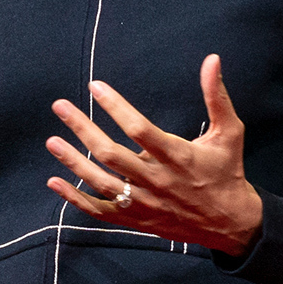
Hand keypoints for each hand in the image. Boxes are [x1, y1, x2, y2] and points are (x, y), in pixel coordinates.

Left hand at [44, 54, 264, 255]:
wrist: (230, 224)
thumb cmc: (227, 171)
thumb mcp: (229, 133)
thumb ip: (217, 96)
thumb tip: (212, 60)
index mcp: (177, 156)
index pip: (139, 128)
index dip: (115, 106)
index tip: (95, 86)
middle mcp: (157, 180)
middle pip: (110, 155)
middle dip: (82, 128)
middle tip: (60, 106)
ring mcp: (144, 202)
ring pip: (100, 182)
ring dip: (73, 162)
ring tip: (52, 141)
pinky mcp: (137, 219)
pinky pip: (100, 211)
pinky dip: (75, 199)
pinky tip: (55, 181)